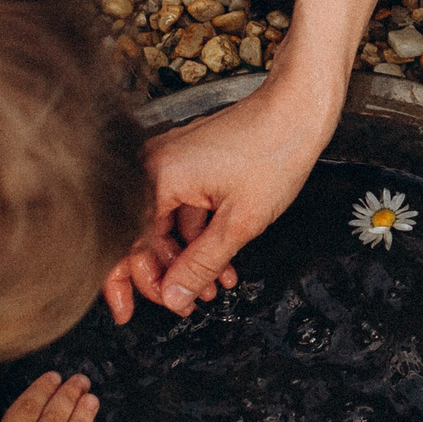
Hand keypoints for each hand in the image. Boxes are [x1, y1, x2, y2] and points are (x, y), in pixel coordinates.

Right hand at [99, 78, 337, 322]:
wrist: (297, 110)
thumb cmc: (272, 151)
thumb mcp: (239, 223)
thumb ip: (201, 265)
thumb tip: (175, 296)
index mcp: (156, 178)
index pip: (125, 244)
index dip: (126, 283)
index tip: (128, 311)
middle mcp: (154, 167)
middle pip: (142, 237)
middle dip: (166, 275)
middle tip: (186, 303)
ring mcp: (171, 164)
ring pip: (164, 227)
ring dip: (187, 260)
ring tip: (214, 287)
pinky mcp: (188, 164)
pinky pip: (180, 210)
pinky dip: (198, 237)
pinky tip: (221, 261)